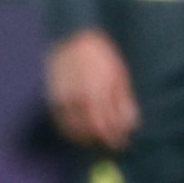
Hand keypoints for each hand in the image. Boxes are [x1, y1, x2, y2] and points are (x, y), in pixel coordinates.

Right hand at [45, 28, 140, 149]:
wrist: (73, 39)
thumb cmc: (102, 57)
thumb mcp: (119, 77)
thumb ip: (124, 103)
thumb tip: (130, 126)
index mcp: (97, 95)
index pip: (106, 128)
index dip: (116, 139)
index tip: (122, 142)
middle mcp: (78, 100)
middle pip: (91, 132)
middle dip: (104, 140)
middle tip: (113, 143)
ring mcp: (63, 100)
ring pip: (74, 130)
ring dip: (87, 138)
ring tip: (97, 138)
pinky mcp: (53, 98)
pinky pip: (61, 122)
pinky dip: (72, 130)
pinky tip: (81, 130)